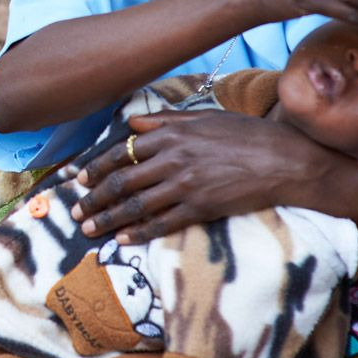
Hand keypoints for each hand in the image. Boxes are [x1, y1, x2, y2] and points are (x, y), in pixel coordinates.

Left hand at [69, 110, 346, 242]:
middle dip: (94, 199)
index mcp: (171, 135)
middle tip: (76, 210)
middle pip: (121, 182)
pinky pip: (161, 223)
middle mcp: (172, 159)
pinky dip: (139, 233)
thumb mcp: (204, 117)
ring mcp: (184, 185)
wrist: (281, 158)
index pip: (121, 151)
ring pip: (135, 206)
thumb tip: (132, 122)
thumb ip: (165, 121)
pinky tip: (123, 239)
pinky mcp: (199, 208)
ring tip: (89, 229)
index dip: (96, 166)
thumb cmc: (245, 133)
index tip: (79, 178)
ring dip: (107, 219)